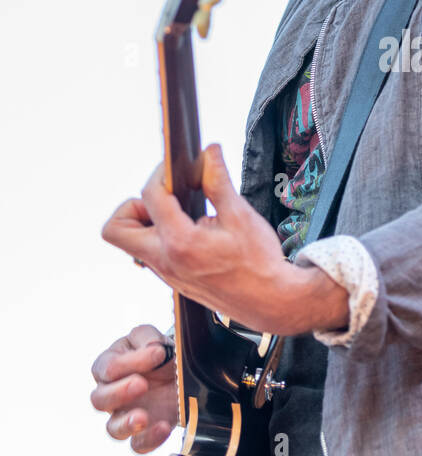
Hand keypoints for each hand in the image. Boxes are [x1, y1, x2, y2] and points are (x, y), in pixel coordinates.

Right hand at [90, 324, 177, 453]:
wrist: (180, 374)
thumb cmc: (159, 355)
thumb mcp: (153, 338)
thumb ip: (147, 337)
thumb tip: (151, 348)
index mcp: (109, 366)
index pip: (107, 367)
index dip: (131, 361)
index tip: (158, 353)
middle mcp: (111, 394)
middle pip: (99, 400)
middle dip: (120, 392)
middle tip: (142, 384)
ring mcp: (125, 416)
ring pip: (113, 428)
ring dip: (126, 423)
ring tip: (143, 417)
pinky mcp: (143, 433)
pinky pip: (138, 445)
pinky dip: (149, 439)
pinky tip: (163, 427)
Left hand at [100, 143, 348, 336]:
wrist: (271, 303)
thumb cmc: (259, 264)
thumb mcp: (241, 216)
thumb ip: (218, 181)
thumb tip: (209, 153)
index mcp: (180, 242)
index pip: (151, 195)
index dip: (163, 173)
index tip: (182, 168)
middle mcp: (164, 261)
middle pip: (116, 229)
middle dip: (133, 204)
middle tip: (164, 198)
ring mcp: (166, 274)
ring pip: (130, 243)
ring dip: (146, 220)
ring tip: (179, 212)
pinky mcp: (173, 279)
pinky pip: (150, 254)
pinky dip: (161, 235)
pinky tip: (192, 229)